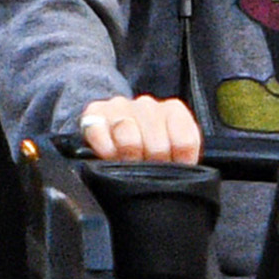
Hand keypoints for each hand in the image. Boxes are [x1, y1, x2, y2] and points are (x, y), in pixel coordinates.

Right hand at [78, 94, 201, 163]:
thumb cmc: (145, 146)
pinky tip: (108, 156)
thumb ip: (183, 157)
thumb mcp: (171, 151)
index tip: (170, 169)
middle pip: (157, 145)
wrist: (110, 131)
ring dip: (127, 157)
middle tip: (145, 170)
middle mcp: (147, 105)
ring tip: (126, 164)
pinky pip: (99, 133)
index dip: (178, 163)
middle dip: (151, 164)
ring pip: (128, 136)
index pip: (185, 142)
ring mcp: (119, 107)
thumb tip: (185, 173)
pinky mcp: (93, 114)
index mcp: (173, 111)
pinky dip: (105, 150)